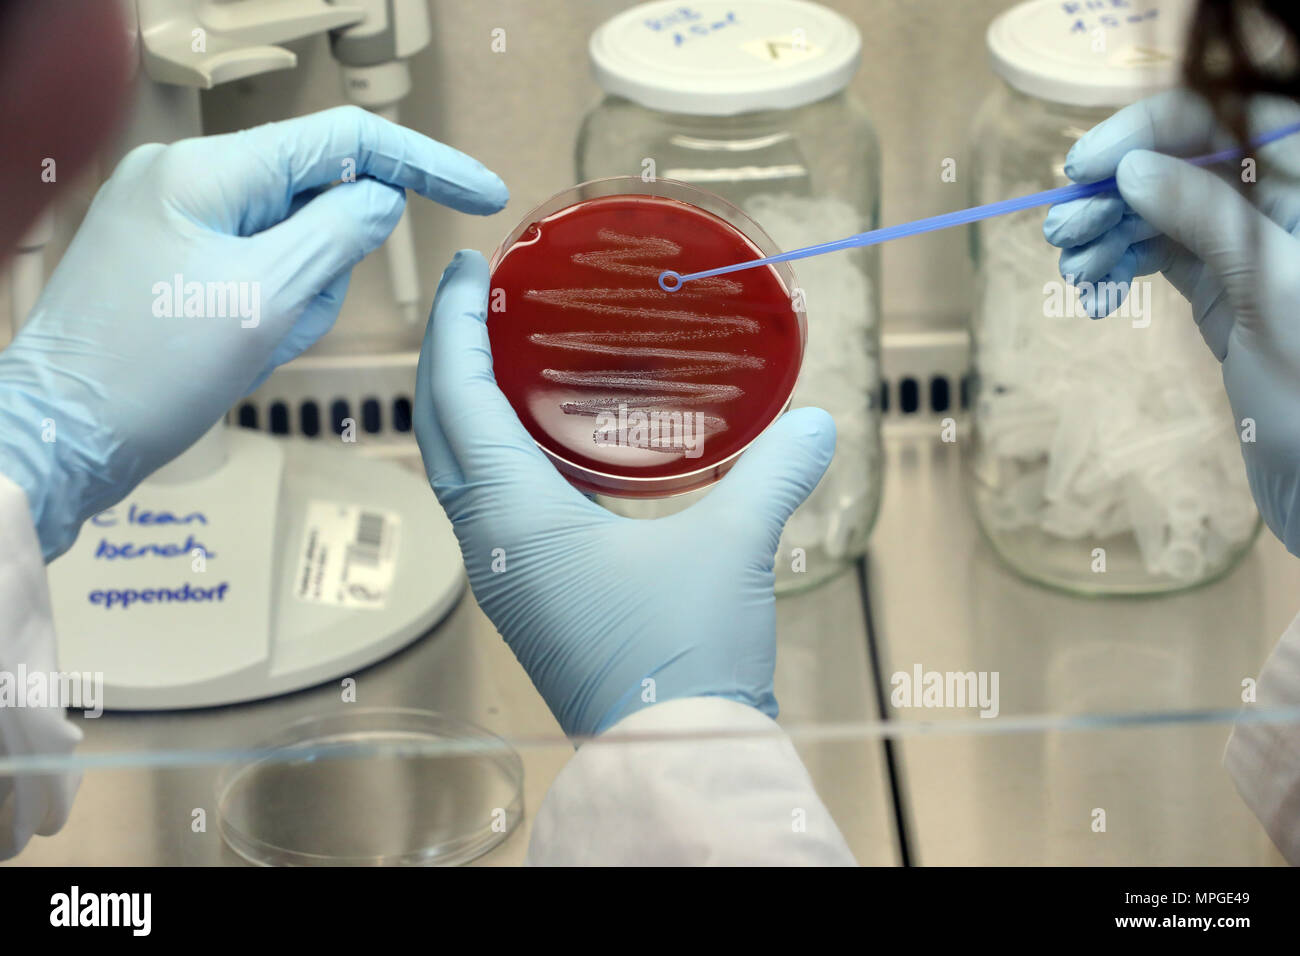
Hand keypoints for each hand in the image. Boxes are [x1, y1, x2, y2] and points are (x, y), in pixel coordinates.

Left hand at [0, 106, 507, 559]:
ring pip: (295, 243)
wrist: (60, 440)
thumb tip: (383, 200)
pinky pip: (260, 271)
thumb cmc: (150, 371)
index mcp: (208, 171)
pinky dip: (272, 311)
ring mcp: (178, 220)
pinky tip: (237, 352)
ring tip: (252, 348)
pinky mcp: (176, 260)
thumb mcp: (266, 300)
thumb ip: (339, 236)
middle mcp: (190, 179)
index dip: (423, 163)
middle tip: (288, 325)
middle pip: (319, 198)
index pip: (344, 139)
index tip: (483, 194)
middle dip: (331, 267)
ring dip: (300, 300)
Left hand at [415, 250, 835, 736]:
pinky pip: (493, 502)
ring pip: (460, 469)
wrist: (674, 753)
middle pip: (439, 429)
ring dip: (468, 406)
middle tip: (481, 301)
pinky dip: (501, 452)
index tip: (469, 271)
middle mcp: (492, 542)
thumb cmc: (683, 657)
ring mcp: (505, 573)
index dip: (455, 327)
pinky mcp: (531, 594)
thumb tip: (815, 423)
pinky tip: (551, 439)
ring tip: (506, 353)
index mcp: (514, 516)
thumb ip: (772, 473)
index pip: (457, 399)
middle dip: (448, 357)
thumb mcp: (733, 549)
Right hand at [1043, 91, 1299, 555]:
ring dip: (1109, 233)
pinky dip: (1122, 266)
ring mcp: (1250, 251)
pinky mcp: (1225, 293)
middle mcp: (1281, 207)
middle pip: (1184, 163)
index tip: (1082, 166)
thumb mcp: (1272, 292)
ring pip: (1164, 212)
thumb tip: (1133, 168)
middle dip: (1116, 190)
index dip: (1149, 129)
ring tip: (1072, 270)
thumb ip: (1212, 218)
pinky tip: (1094, 290)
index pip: (1224, 114)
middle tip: (1059, 232)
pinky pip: (1162, 258)